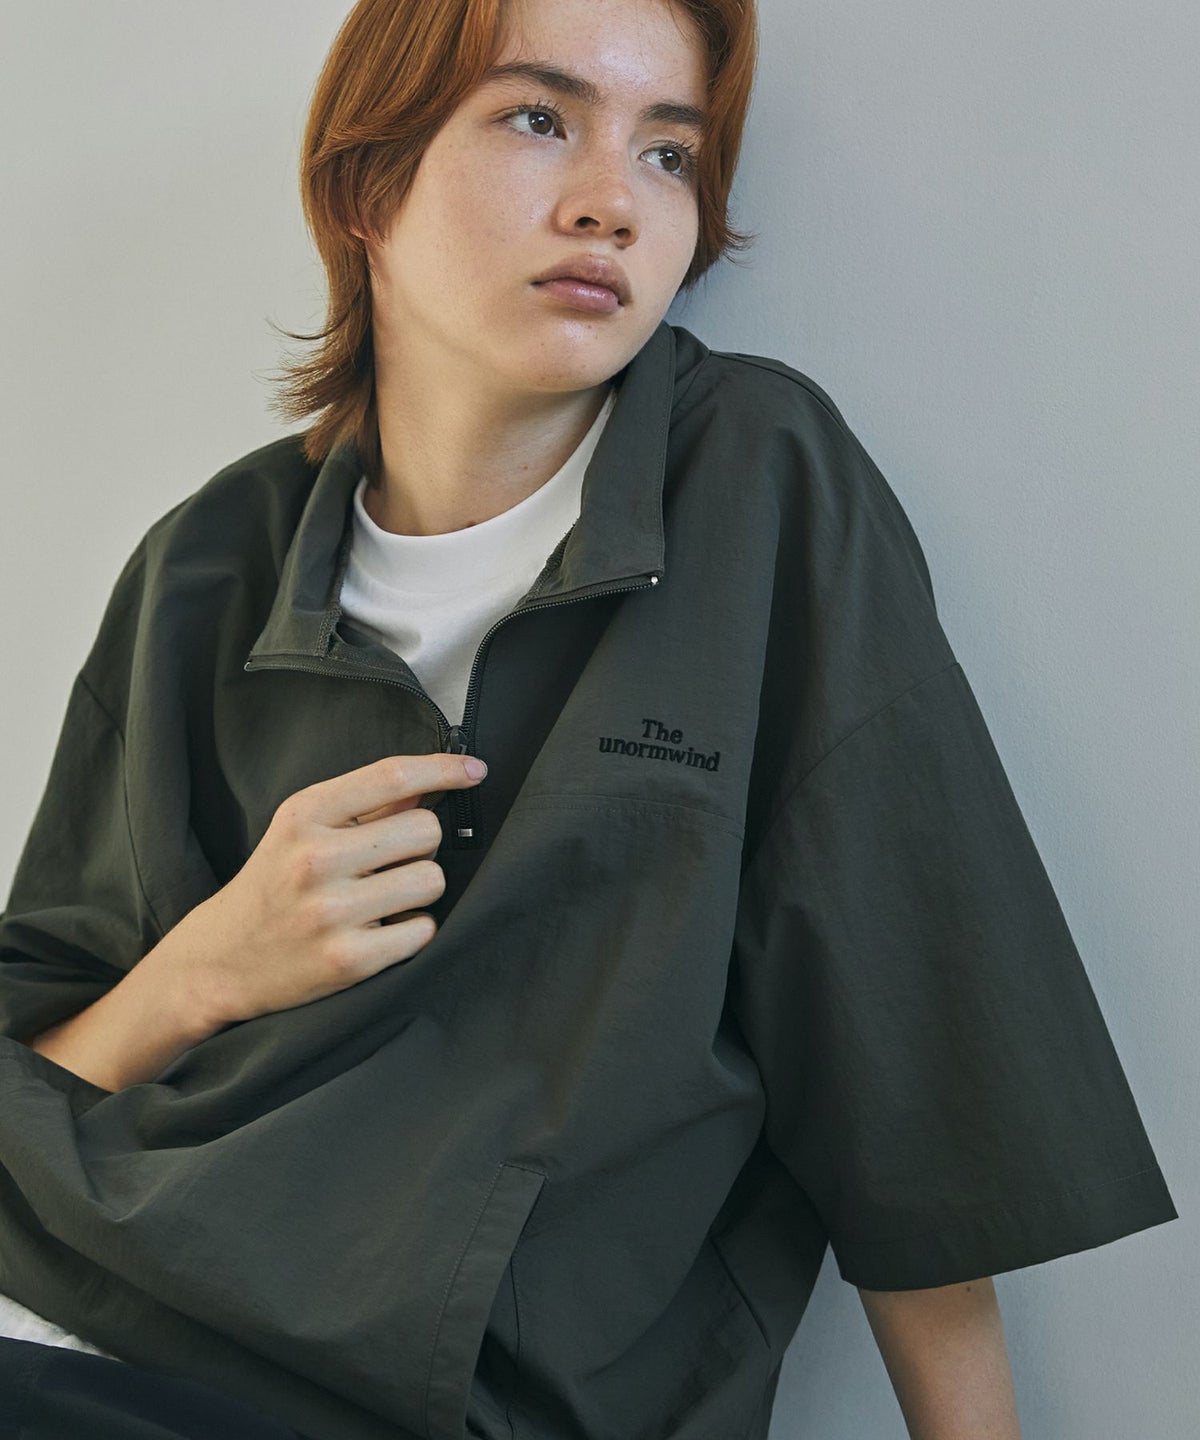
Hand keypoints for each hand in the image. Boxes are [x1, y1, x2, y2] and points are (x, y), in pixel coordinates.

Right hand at [162, 752, 486, 1027]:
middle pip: (426, 830)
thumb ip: (365, 807)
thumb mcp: (302, 830)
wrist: (219, 960)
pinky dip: (413, 930)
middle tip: (392, 863)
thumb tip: (432, 786)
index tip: (475, 770)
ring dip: (419, 889)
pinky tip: (382, 931)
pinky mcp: (348, 960)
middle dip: (422, 845)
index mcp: (304, 814)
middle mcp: (315, 859)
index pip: (392, 776)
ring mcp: (331, 912)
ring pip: (431, 880)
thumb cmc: (272, 885)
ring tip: (385, 899)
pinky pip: (423, 930)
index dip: (445, 769)